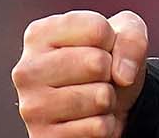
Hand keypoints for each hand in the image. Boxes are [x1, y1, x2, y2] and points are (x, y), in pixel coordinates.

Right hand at [12, 9, 149, 137]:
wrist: (101, 106)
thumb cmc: (105, 63)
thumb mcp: (122, 35)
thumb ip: (131, 37)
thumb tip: (123, 76)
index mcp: (38, 35)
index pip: (96, 30)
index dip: (111, 41)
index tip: (99, 49)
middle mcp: (27, 70)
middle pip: (96, 62)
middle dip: (109, 72)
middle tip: (95, 78)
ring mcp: (33, 107)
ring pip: (100, 97)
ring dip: (108, 99)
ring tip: (92, 98)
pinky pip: (99, 128)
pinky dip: (105, 125)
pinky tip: (88, 120)